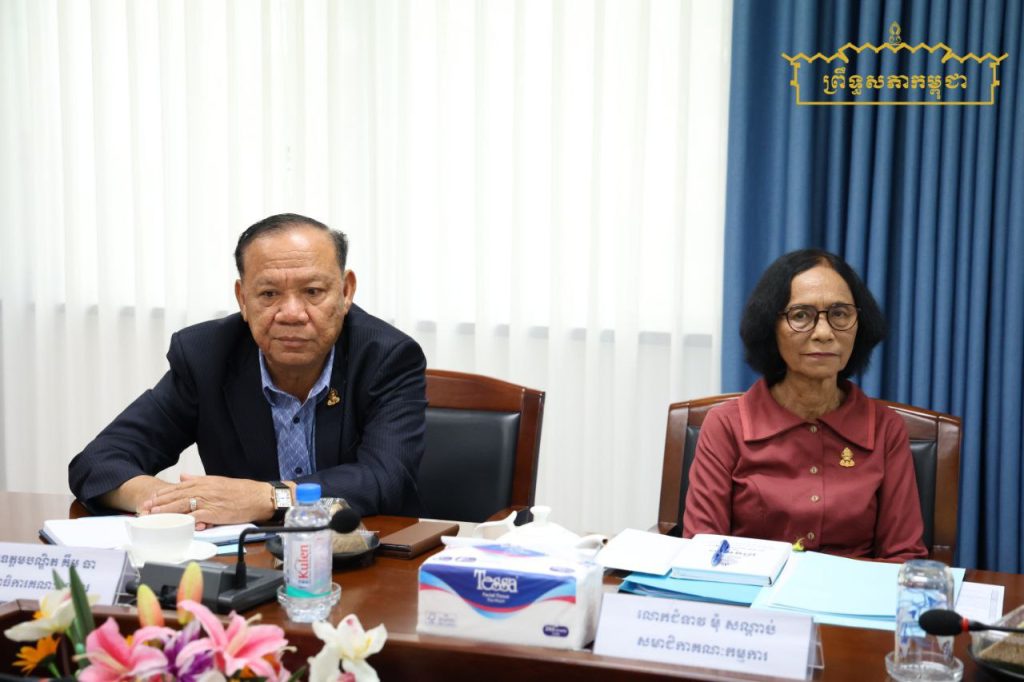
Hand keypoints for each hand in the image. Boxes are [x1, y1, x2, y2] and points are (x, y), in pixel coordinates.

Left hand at [141, 473, 271, 528]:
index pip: (177, 487)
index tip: (149, 499)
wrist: (258, 496)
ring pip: (182, 506)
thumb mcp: (217, 481)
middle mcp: (203, 490)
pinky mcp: (214, 513)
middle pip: (176, 496)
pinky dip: (185, 520)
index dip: (161, 494)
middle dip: (158, 504)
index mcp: (203, 482)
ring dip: (166, 512)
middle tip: (144, 510)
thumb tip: (182, 476)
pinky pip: (196, 516)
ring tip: (152, 516)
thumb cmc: (240, 491)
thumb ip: (198, 479)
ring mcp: (208, 501)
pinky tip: (175, 524)